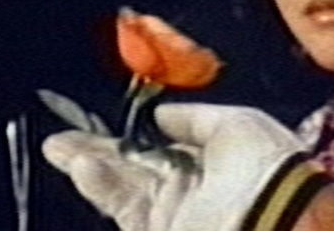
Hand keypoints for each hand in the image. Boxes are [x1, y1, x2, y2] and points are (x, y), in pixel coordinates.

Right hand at [42, 103, 305, 230]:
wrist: (275, 222)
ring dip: (90, 163)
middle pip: (137, 166)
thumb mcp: (239, 123)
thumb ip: (194, 118)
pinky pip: (124, 207)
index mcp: (220, 160)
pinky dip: (101, 186)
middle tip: (60, 135)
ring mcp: (174, 214)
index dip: (138, 132)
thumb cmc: (266, 165)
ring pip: (122, 187)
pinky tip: (81, 165)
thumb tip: (160, 115)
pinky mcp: (156, 230)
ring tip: (57, 145)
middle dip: (99, 148)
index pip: (168, 146)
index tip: (109, 115)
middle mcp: (194, 189)